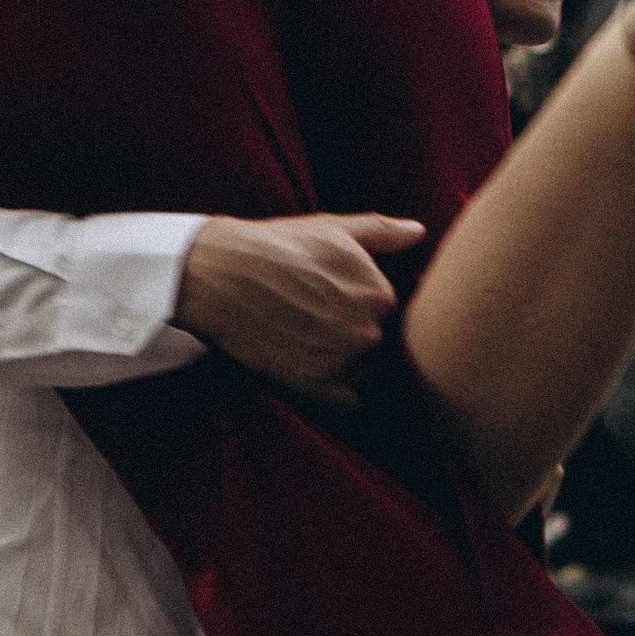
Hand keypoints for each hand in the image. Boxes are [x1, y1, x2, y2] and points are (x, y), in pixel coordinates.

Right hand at [175, 211, 423, 390]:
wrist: (217, 273)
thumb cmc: (275, 245)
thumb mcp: (332, 229)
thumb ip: (381, 232)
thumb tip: (417, 231)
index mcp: (379, 294)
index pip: (388, 313)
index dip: (362, 306)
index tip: (335, 299)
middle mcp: (366, 332)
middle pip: (378, 346)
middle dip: (356, 336)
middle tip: (318, 321)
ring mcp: (340, 363)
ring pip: (366, 376)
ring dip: (349, 367)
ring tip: (312, 343)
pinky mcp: (312, 388)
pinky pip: (349, 406)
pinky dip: (339, 396)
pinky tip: (314, 371)